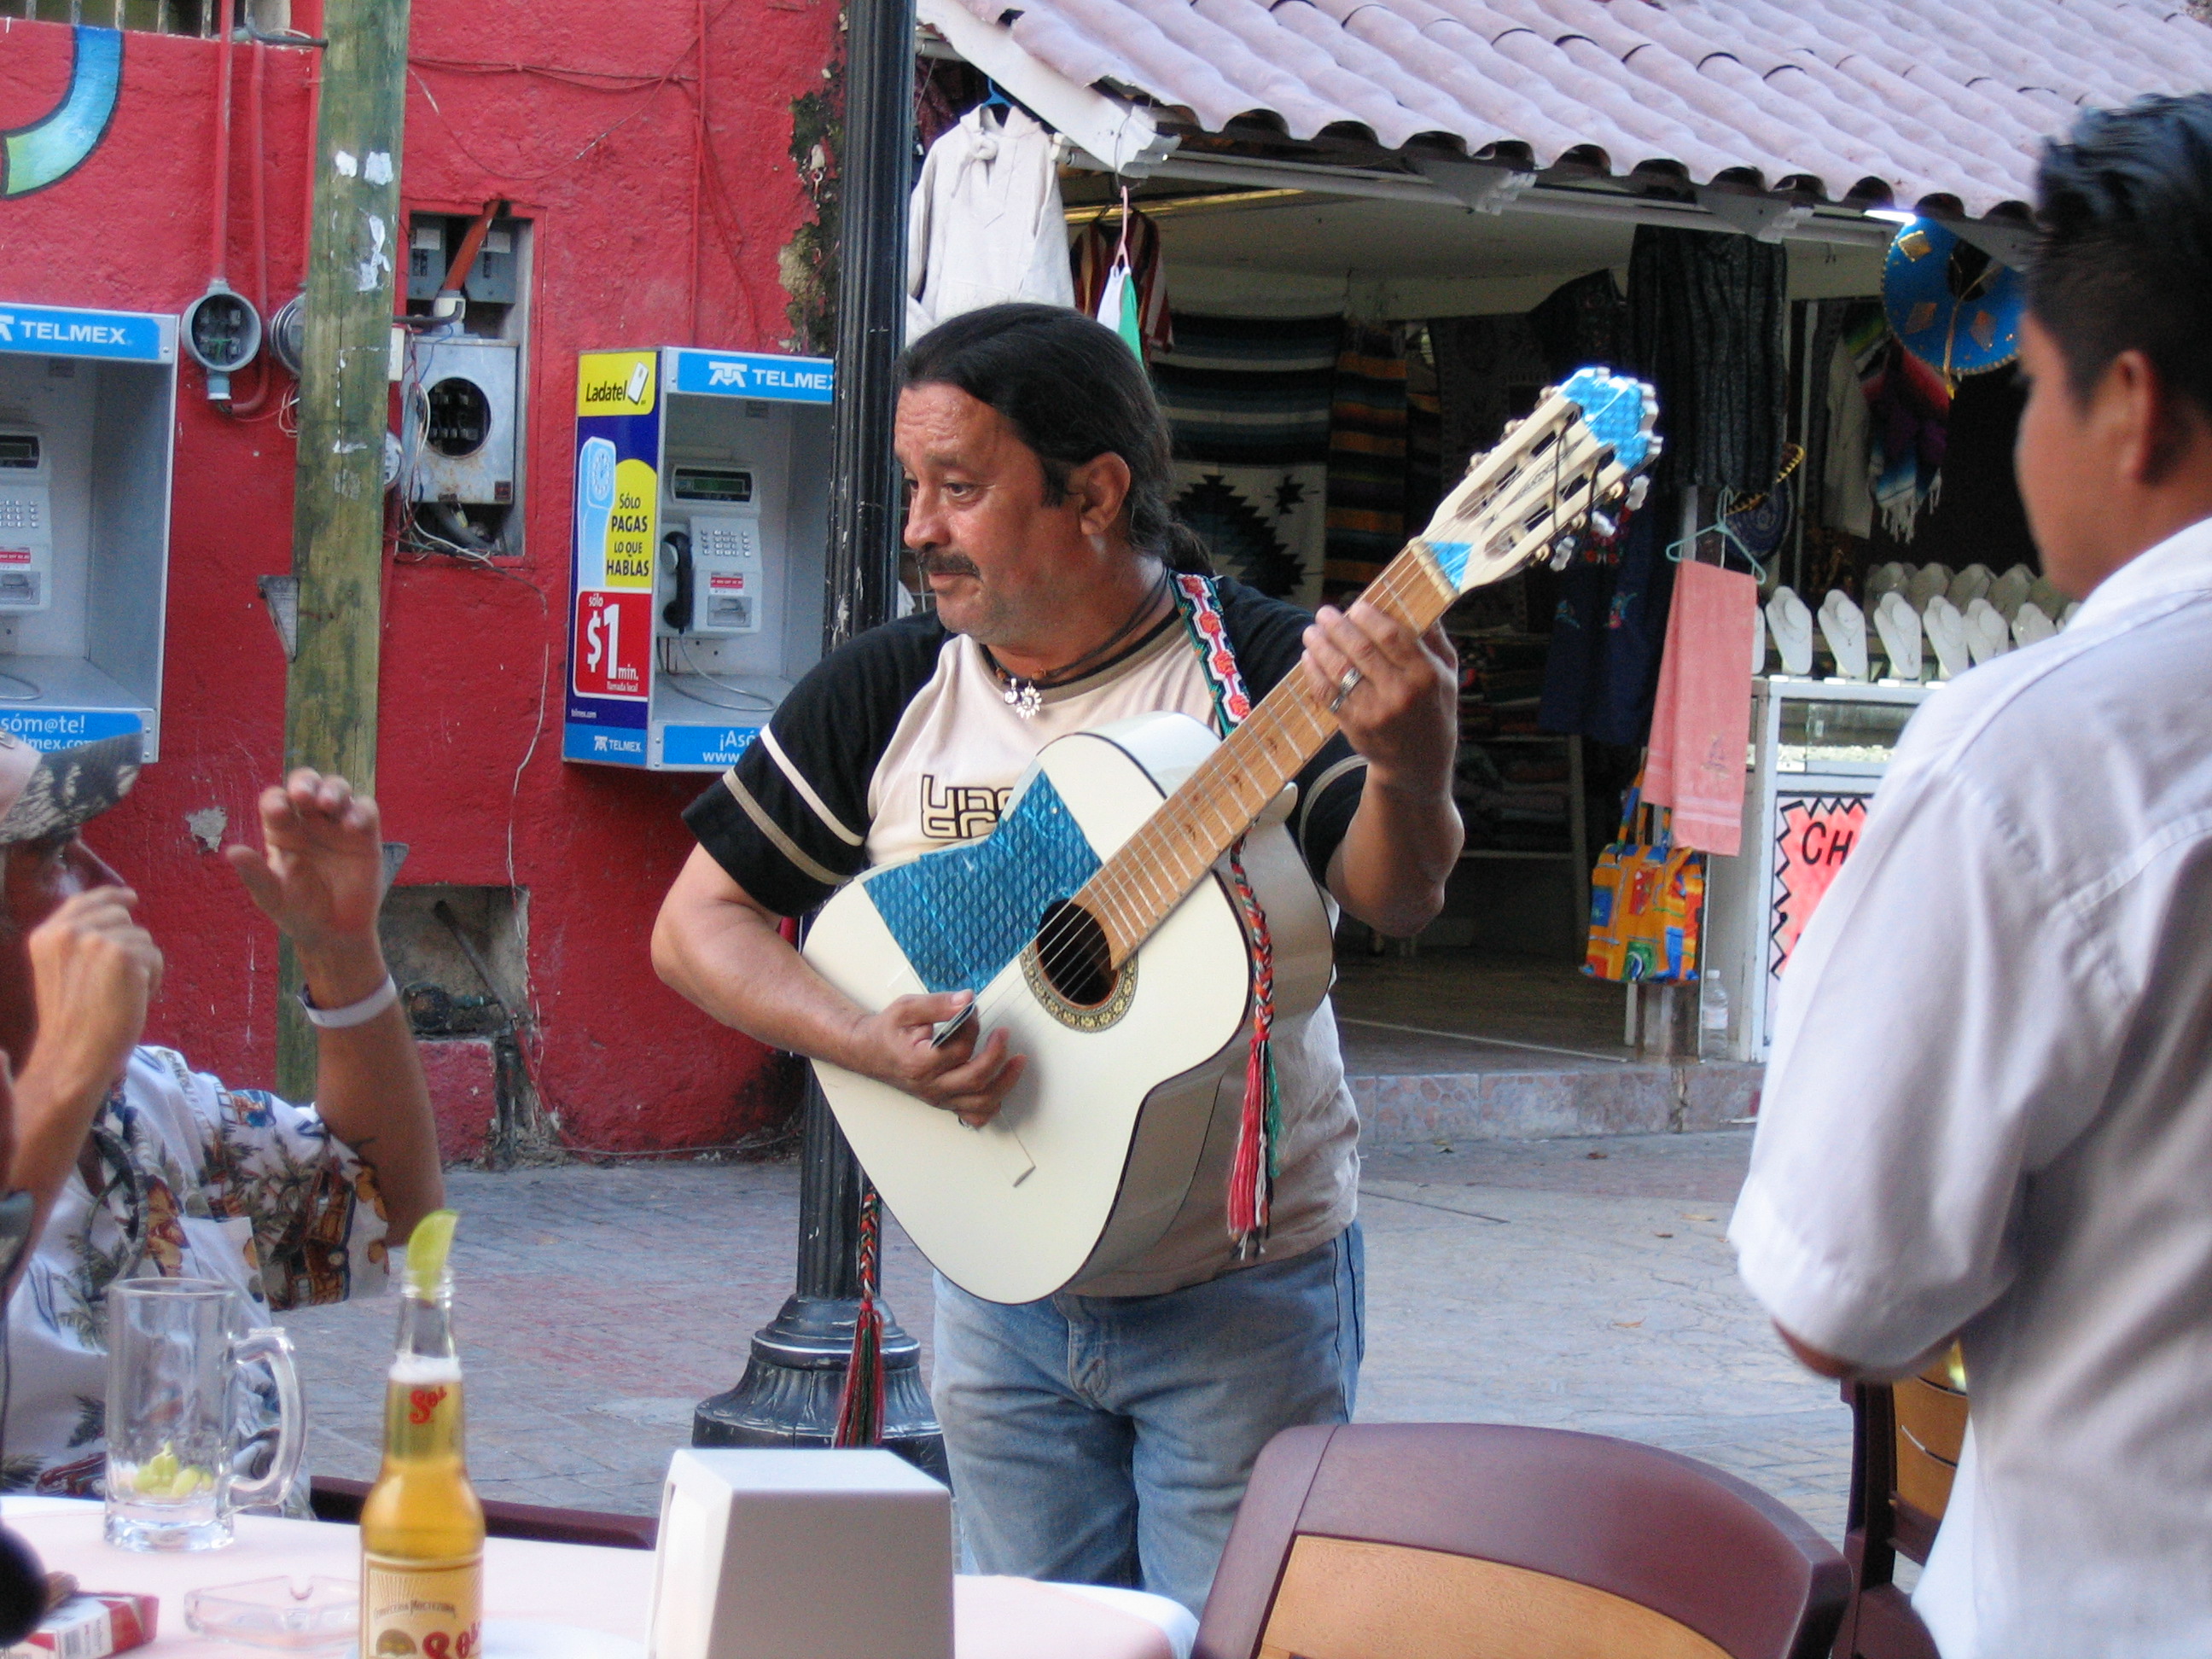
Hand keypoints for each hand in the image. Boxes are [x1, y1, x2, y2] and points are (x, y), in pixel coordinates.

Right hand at [23, 887, 161, 1102]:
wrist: (73, 1053)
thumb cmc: (73, 1020)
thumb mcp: (62, 969)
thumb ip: (80, 938)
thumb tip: (124, 905)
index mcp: (46, 935)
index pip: (86, 900)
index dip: (112, 896)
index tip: (131, 898)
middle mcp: (67, 932)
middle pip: (121, 916)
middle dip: (129, 943)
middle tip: (116, 981)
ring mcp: (95, 941)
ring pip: (142, 937)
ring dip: (142, 965)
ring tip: (120, 995)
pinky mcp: (124, 955)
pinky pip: (156, 956)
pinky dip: (153, 979)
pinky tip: (133, 1000)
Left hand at [226, 771, 389, 1005]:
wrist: (335, 933)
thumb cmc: (298, 912)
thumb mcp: (272, 896)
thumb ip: (255, 874)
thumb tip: (231, 850)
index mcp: (282, 830)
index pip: (276, 801)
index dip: (276, 800)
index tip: (278, 811)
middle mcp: (309, 822)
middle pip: (307, 784)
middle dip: (305, 782)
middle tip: (302, 795)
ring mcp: (338, 826)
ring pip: (337, 789)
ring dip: (333, 789)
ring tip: (328, 804)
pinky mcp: (365, 835)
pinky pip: (366, 811)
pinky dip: (361, 811)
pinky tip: (352, 825)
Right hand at [843, 990, 1024, 1127]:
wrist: (870, 1052)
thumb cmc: (889, 1030)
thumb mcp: (907, 1008)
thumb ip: (938, 1004)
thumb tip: (967, 1000)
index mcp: (920, 1063)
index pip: (961, 1048)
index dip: (973, 1026)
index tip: (972, 1009)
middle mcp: (931, 1086)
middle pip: (977, 1078)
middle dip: (998, 1054)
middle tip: (1004, 1033)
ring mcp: (938, 1097)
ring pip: (981, 1102)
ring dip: (1005, 1082)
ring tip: (1018, 1062)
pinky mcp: (943, 1102)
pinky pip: (973, 1115)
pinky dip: (991, 1107)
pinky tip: (1000, 1088)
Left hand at [1301, 602, 1458, 794]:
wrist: (1419, 762)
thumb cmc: (1434, 708)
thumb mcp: (1447, 674)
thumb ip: (1434, 638)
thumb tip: (1418, 599)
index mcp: (1425, 674)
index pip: (1392, 636)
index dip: (1369, 617)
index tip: (1356, 606)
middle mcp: (1400, 693)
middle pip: (1361, 649)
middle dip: (1337, 627)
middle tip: (1324, 613)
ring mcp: (1374, 711)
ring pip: (1339, 669)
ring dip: (1320, 646)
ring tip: (1311, 631)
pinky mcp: (1354, 725)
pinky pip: (1328, 693)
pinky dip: (1314, 672)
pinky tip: (1309, 657)